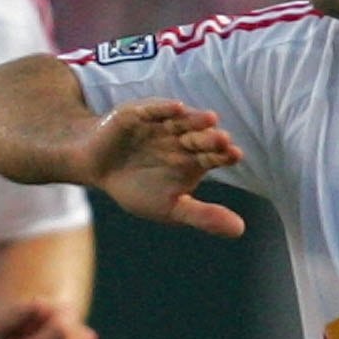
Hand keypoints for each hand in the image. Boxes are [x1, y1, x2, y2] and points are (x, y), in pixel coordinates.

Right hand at [85, 99, 243, 237]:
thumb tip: (240, 230)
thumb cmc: (137, 188)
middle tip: (223, 140)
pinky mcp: (139, 115)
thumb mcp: (171, 208)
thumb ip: (203, 216)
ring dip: (195, 119)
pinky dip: (163, 109)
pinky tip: (176, 108)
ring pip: (182, 122)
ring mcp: (161, 125)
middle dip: (210, 138)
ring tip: (210, 119)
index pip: (213, 156)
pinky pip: (153, 110)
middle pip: (200, 138)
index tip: (235, 156)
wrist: (98, 169)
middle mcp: (181, 139)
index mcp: (193, 160)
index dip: (224, 155)